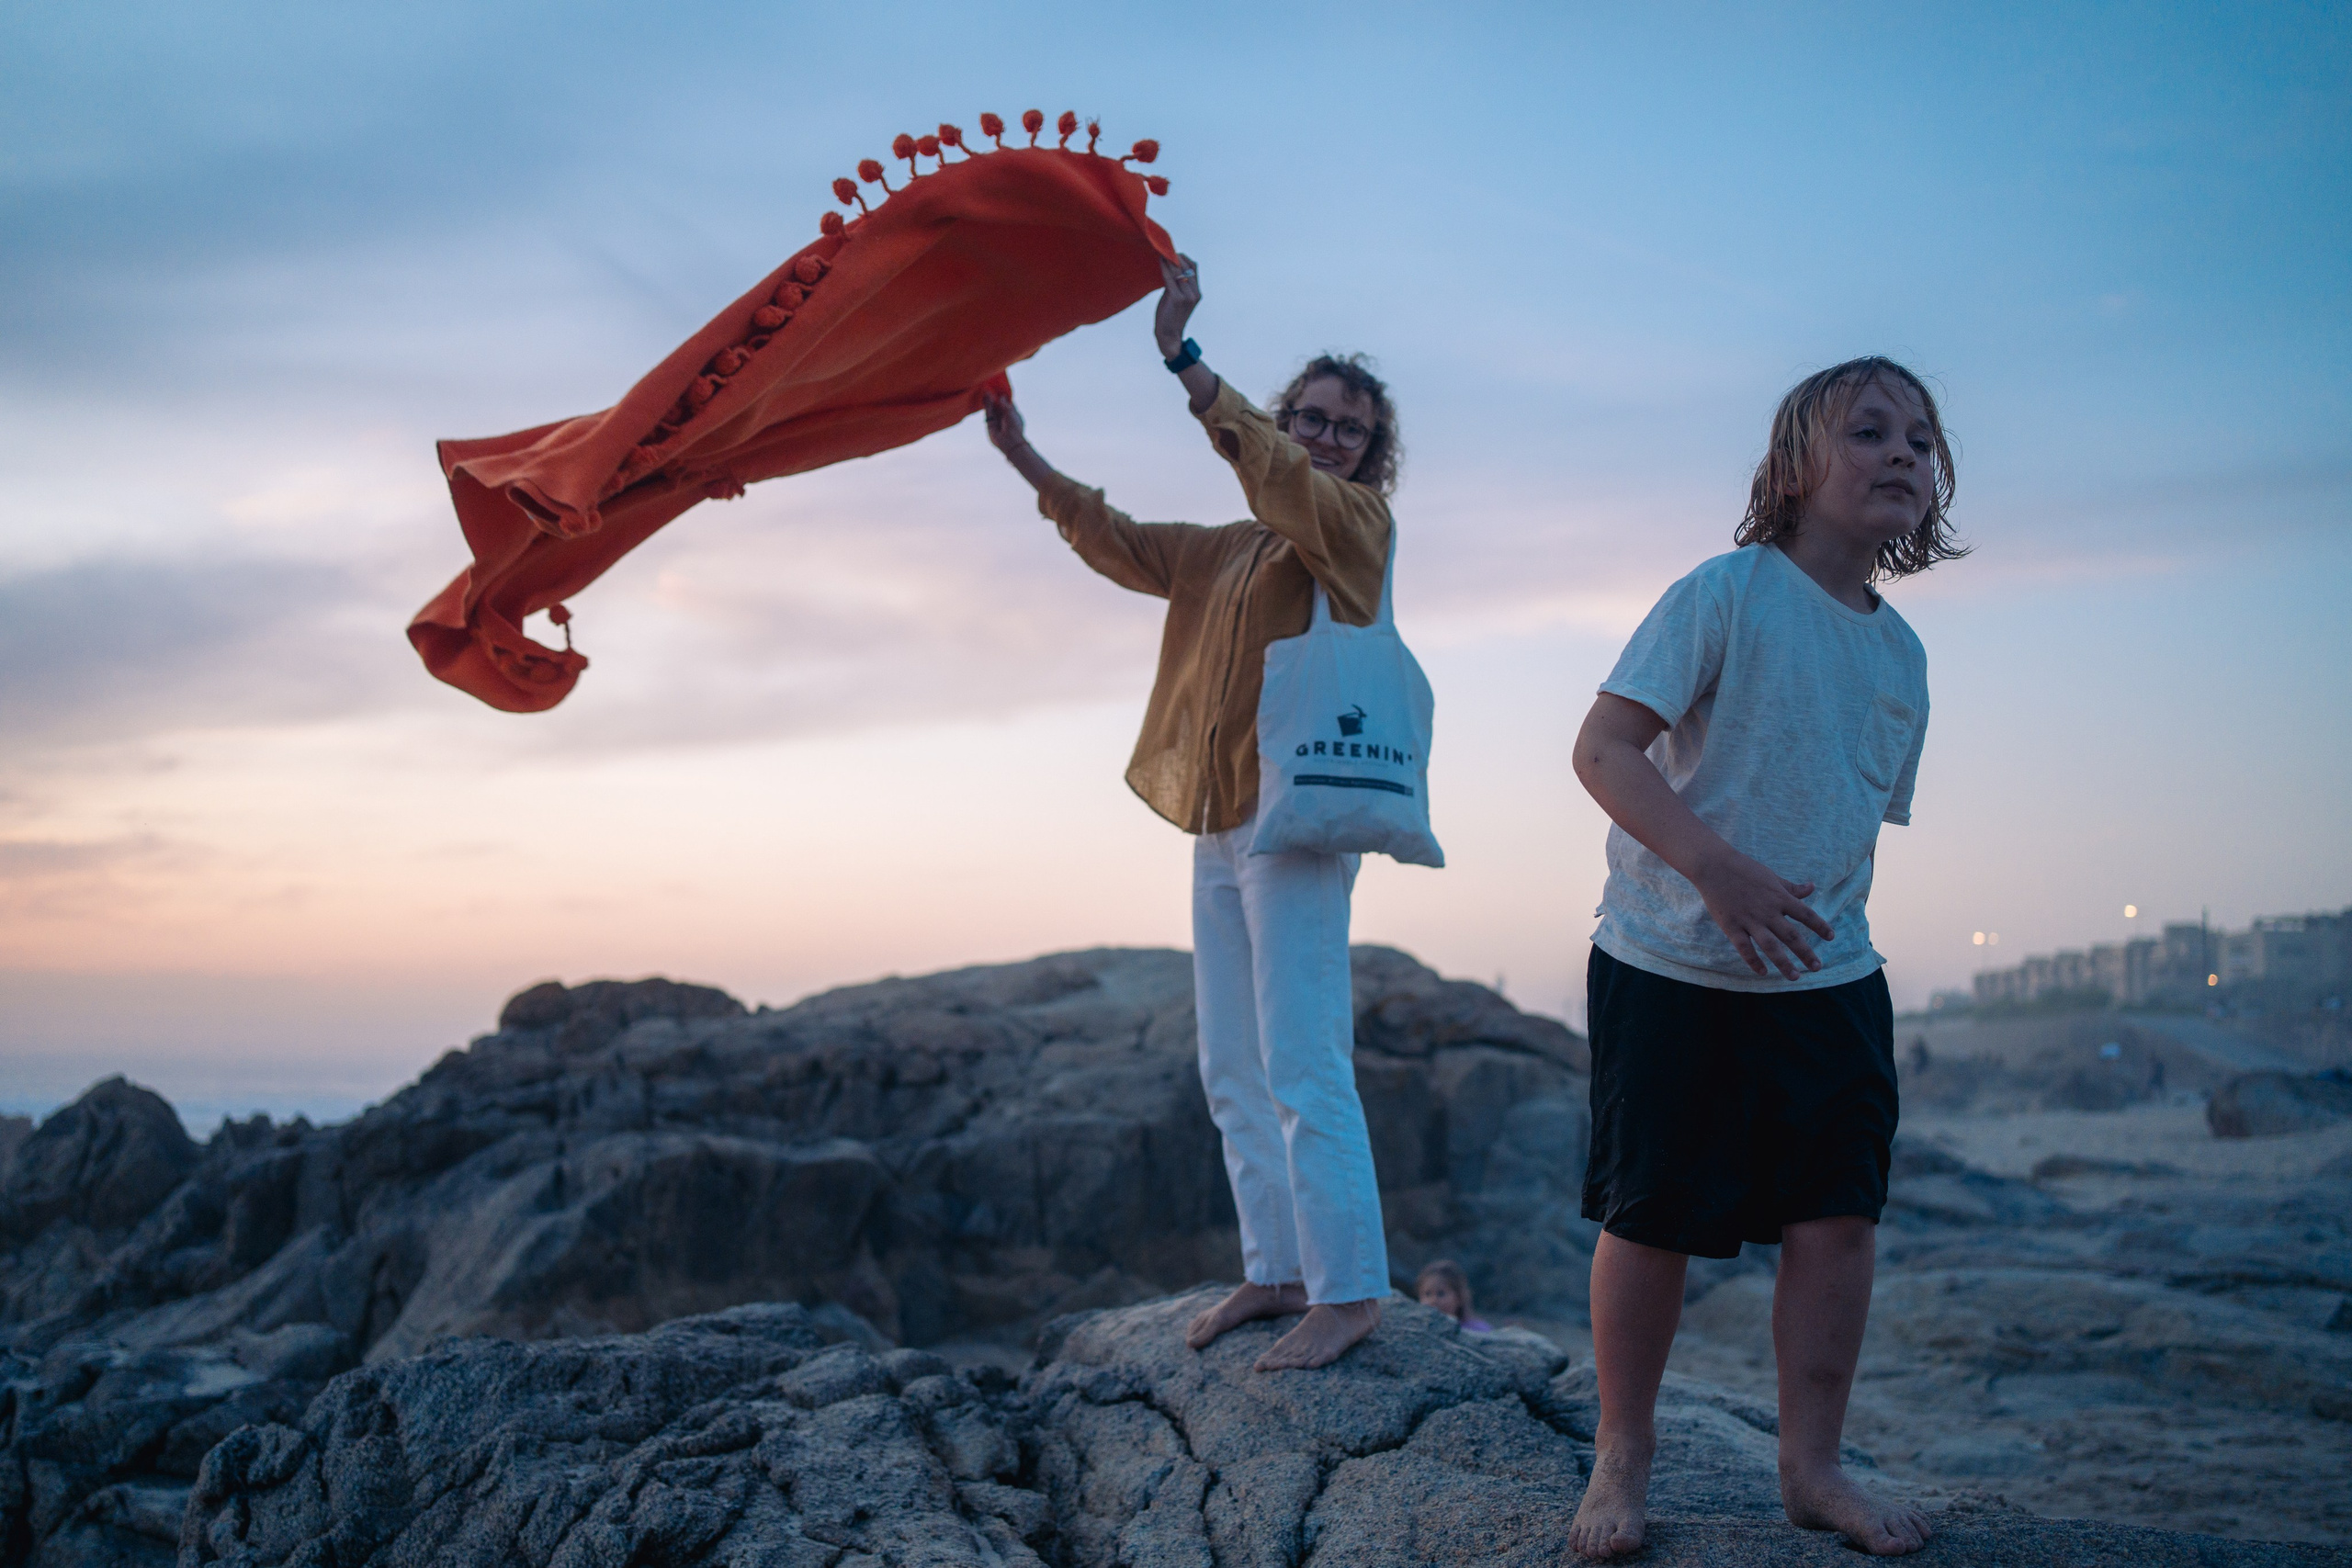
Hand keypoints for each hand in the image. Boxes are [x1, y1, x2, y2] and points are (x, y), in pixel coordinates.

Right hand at [982, 389, 1027, 459]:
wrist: (1010, 442)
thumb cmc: (1015, 427)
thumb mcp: (1011, 413)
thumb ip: (1005, 404)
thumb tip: (1001, 396)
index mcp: (1013, 414)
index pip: (1008, 403)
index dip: (1004, 396)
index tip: (1000, 388)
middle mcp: (1005, 417)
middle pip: (999, 405)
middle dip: (995, 397)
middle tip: (991, 387)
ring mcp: (997, 420)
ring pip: (992, 408)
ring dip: (989, 400)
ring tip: (986, 390)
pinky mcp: (990, 424)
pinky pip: (988, 413)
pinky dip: (986, 405)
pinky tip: (985, 397)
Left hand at [1154, 253, 1199, 356]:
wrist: (1169, 336)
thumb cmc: (1170, 317)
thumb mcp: (1177, 298)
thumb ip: (1177, 285)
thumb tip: (1169, 267)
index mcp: (1197, 292)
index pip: (1193, 267)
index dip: (1183, 258)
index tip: (1171, 252)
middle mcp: (1195, 293)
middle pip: (1188, 266)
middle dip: (1176, 256)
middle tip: (1163, 248)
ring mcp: (1187, 296)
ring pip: (1178, 271)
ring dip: (1169, 259)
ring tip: (1160, 251)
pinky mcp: (1177, 299)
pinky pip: (1170, 278)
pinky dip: (1164, 268)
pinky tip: (1159, 261)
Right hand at [1690, 849, 1835, 980]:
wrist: (1713, 866)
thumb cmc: (1744, 869)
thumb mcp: (1772, 876)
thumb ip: (1791, 887)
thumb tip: (1812, 887)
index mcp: (1780, 897)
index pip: (1806, 915)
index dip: (1820, 927)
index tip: (1831, 937)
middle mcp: (1768, 911)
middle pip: (1792, 936)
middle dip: (1806, 953)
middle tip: (1817, 967)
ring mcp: (1749, 920)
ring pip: (1771, 947)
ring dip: (1784, 963)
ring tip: (1795, 977)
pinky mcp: (1731, 926)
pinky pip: (1745, 948)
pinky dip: (1754, 961)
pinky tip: (1763, 972)